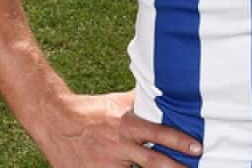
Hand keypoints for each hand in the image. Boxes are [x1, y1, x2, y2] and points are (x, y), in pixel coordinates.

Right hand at [29, 89, 202, 166]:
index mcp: (126, 125)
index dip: (180, 141)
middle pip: (154, 162)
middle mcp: (118, 146)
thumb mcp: (117, 102)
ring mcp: (106, 165)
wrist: (54, 121)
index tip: (197, 148)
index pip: (159, 133)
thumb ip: (140, 102)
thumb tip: (163, 91)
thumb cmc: (90, 111)